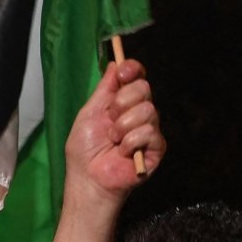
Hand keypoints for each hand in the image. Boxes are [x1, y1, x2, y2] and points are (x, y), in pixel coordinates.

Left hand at [52, 58, 164, 241]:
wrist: (88, 178)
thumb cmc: (85, 151)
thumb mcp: (89, 113)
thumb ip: (104, 89)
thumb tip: (114, 63)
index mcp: (123, 102)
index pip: (137, 76)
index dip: (133, 69)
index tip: (122, 73)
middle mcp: (139, 113)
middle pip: (144, 88)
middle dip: (122, 102)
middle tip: (110, 119)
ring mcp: (149, 130)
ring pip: (148, 110)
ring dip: (123, 126)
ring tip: (113, 141)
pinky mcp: (157, 148)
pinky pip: (150, 132)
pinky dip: (131, 141)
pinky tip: (123, 152)